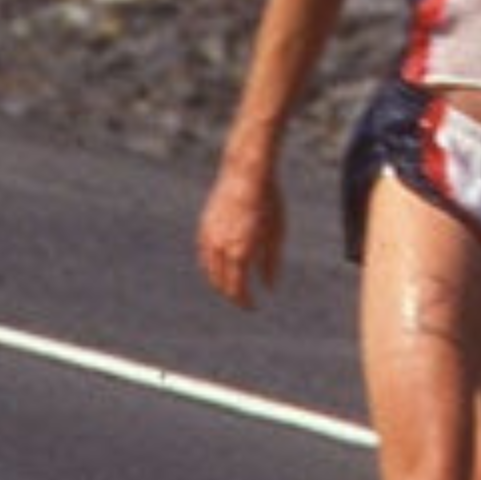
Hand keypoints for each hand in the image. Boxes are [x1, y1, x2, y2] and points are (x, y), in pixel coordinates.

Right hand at [197, 165, 284, 308]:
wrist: (246, 173)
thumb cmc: (268, 201)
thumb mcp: (277, 233)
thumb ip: (271, 263)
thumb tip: (269, 287)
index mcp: (241, 252)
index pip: (238, 289)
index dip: (245, 302)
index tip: (253, 307)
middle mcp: (222, 248)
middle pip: (222, 283)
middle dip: (232, 295)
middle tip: (243, 300)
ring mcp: (210, 237)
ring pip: (209, 270)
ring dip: (219, 283)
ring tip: (230, 287)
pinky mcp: (204, 226)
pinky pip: (204, 254)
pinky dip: (210, 266)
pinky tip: (218, 267)